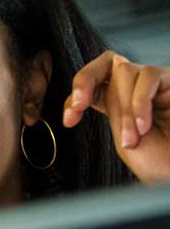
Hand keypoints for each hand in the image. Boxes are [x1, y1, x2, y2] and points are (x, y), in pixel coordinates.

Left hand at [63, 51, 169, 182]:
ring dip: (123, 107)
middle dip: (85, 83)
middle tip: (78, 107)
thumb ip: (114, 107)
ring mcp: (157, 84)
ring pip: (125, 71)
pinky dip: (140, 101)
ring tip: (132, 137)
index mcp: (120, 103)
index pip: (92, 82)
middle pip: (106, 65)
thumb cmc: (159, 163)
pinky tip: (143, 126)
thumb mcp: (124, 137)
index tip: (69, 121)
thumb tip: (111, 78)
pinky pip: (148, 75)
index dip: (77, 93)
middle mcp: (138, 89)